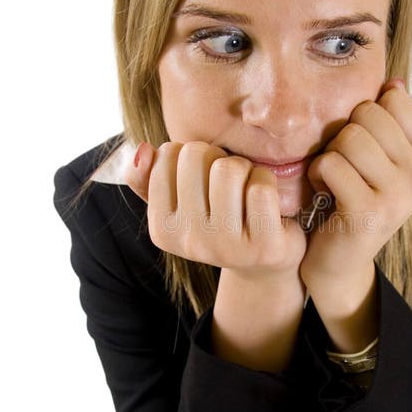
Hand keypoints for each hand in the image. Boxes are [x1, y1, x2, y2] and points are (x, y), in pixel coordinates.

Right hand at [125, 140, 307, 278]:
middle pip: (196, 155)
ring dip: (244, 167)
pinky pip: (261, 189)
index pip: (167, 154)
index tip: (202, 176)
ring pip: (229, 169)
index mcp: (162, 229)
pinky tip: (268, 201)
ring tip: (245, 187)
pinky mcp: (264, 247)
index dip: (191, 154)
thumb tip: (144, 149)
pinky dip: (267, 180)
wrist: (262, 261)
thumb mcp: (177, 202)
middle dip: (217, 157)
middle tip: (228, 180)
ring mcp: (227, 247)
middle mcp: (190, 242)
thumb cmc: (218, 221)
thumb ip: (147, 177)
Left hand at [300, 79, 411, 289]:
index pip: (395, 100)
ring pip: (349, 137)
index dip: (365, 116)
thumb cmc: (352, 202)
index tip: (363, 149)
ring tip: (334, 180)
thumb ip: (389, 123)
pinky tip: (324, 195)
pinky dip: (317, 176)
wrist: (339, 263)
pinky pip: (330, 163)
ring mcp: (398, 194)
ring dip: (329, 156)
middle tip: (344, 167)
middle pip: (368, 114)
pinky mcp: (368, 211)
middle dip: (343, 135)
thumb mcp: (378, 162)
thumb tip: (394, 83)